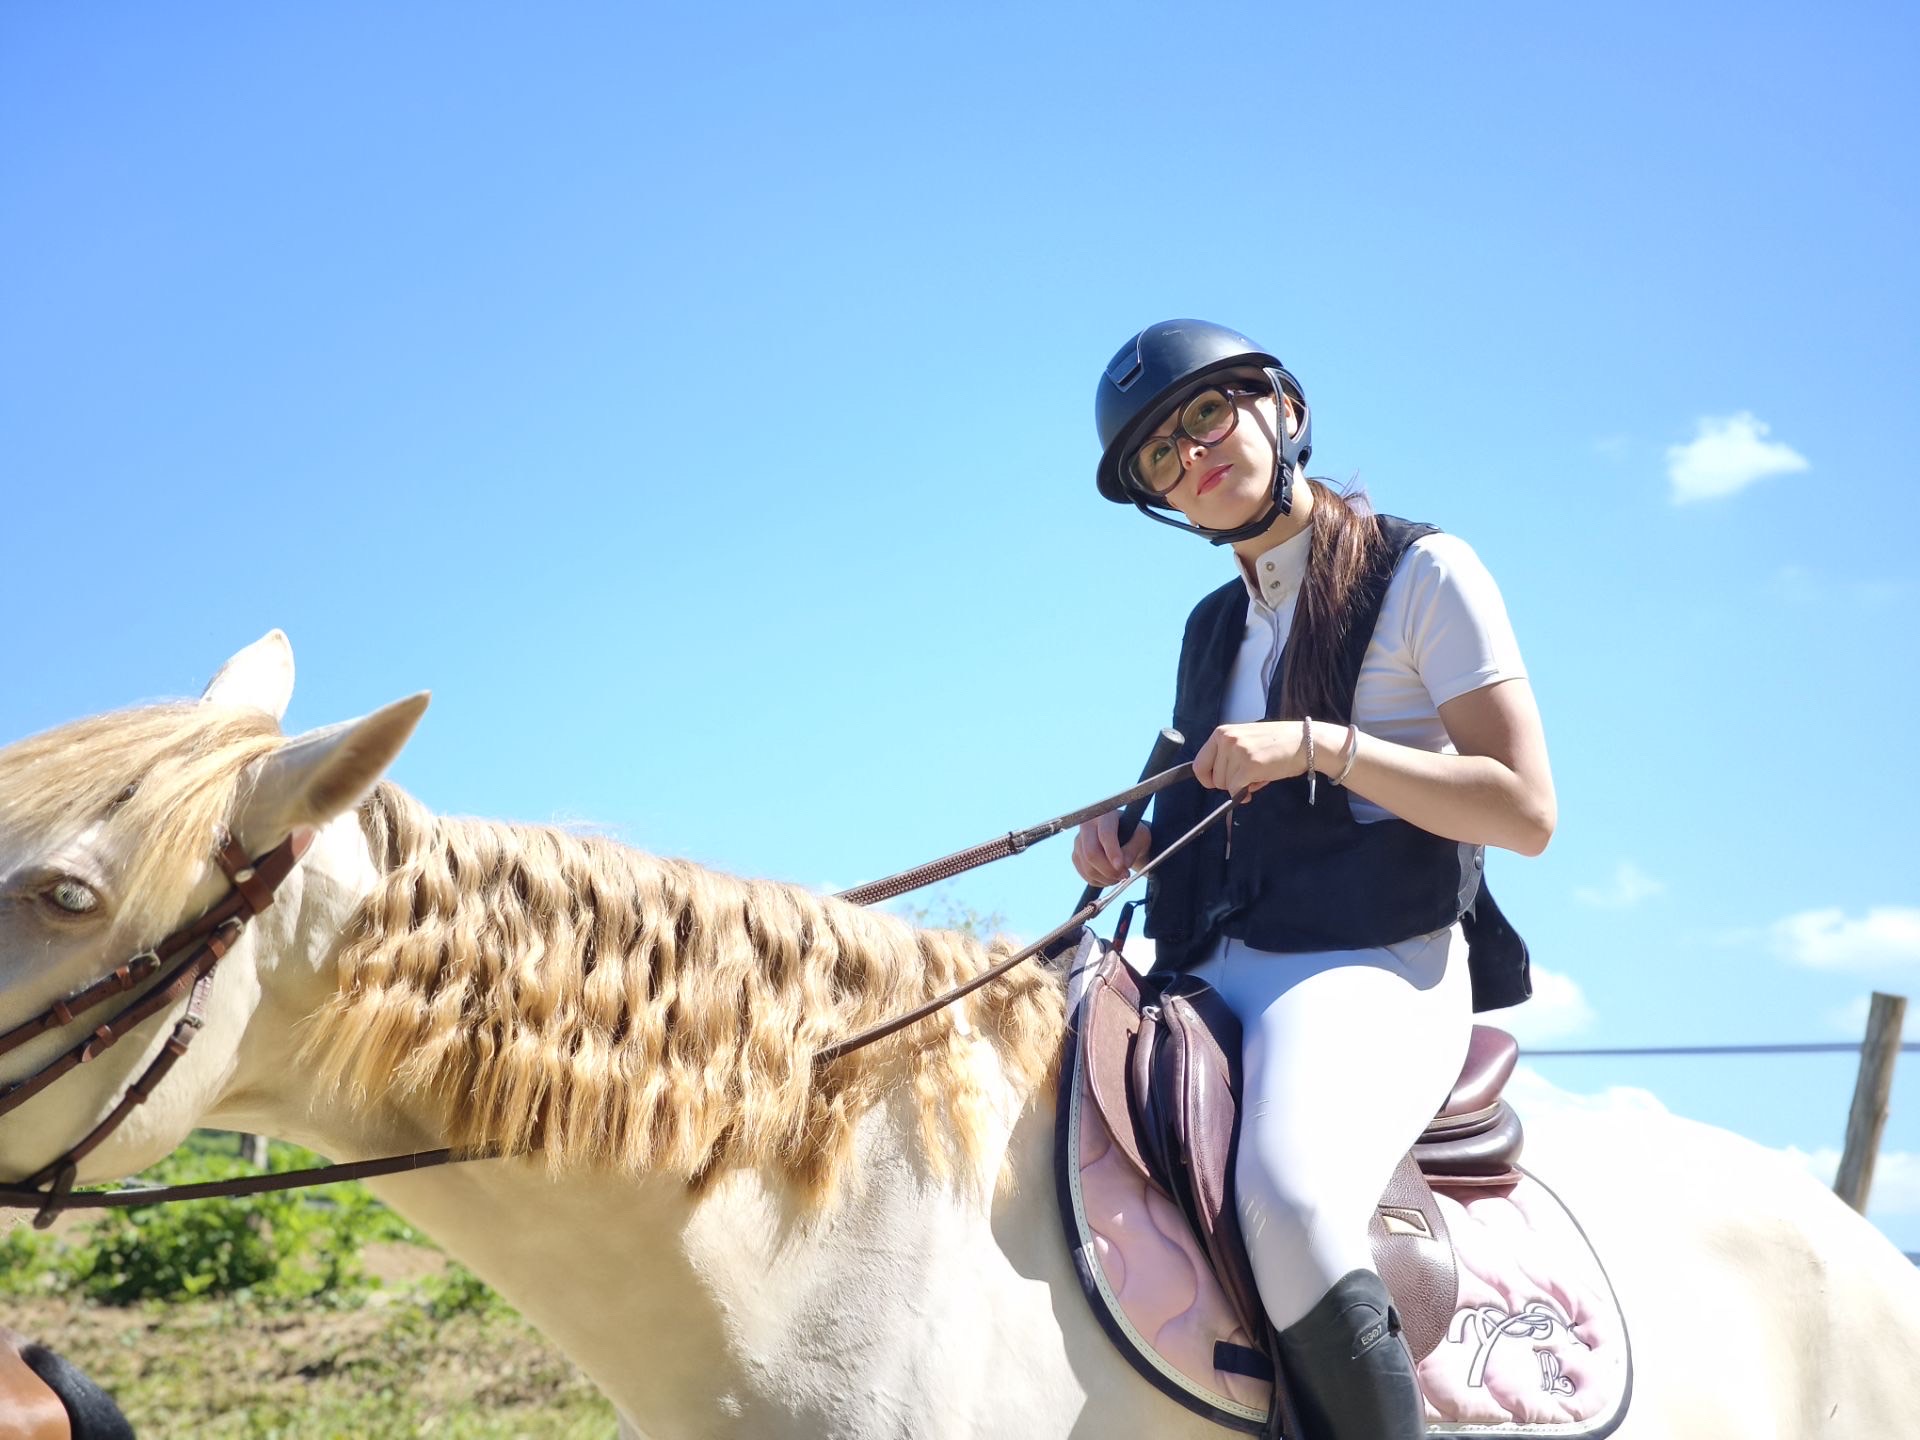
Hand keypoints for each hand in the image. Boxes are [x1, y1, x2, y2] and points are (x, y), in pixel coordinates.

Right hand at [1072, 812, 1151, 886]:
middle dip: (1108, 870)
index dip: (1112, 852)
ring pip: (1087, 867)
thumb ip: (1132, 850)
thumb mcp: (1141, 837)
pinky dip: (1099, 881)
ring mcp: (1078, 841)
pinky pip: (1085, 874)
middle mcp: (1087, 826)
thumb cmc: (1134, 834)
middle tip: (1124, 876)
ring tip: (1120, 877)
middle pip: (1091, 852)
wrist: (1124, 837)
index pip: (1105, 834)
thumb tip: (1121, 867)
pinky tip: (1110, 877)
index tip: (1121, 867)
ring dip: (1106, 878)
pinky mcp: (1076, 855)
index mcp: (1104, 815)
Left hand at [1192, 721, 1309, 798]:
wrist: (1305, 742)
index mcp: (1222, 732)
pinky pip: (1235, 790)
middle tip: (1249, 776)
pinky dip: (1243, 794)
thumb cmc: (1277, 743)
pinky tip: (1258, 785)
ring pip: (1225, 786)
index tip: (1215, 784)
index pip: (1199, 763)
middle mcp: (1226, 740)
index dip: (1207, 778)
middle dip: (1229, 783)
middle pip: (1214, 778)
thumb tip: (1214, 780)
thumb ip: (1228, 755)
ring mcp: (1237, 752)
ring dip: (1240, 786)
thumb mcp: (1246, 740)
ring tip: (1259, 774)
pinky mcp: (1248, 766)